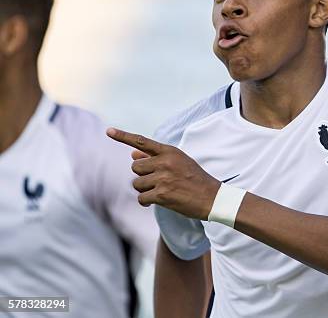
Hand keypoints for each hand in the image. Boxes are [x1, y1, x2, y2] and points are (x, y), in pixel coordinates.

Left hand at [106, 127, 220, 219]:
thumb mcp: (179, 162)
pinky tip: (158, 201)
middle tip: (158, 181)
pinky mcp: (162, 194)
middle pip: (136, 167)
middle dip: (143, 176)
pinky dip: (147, 202)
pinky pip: (141, 198)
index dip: (123, 136)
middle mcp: (165, 162)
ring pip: (137, 183)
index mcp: (169, 151)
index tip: (108, 131)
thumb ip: (156, 157)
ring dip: (145, 190)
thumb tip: (133, 153)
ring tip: (161, 191)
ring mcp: (163, 178)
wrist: (212, 197)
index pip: (141, 141)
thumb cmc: (195, 179)